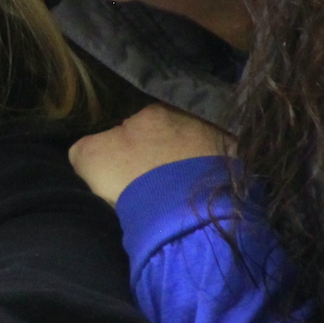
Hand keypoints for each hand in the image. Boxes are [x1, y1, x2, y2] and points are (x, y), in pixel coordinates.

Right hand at [70, 104, 232, 204]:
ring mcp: (217, 139)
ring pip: (195, 150)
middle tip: (156, 182)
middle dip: (162, 153)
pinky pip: (222, 167)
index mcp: (151, 113)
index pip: (135, 126)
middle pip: (169, 135)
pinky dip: (212, 178)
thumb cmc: (132, 179)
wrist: (182, 209)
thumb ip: (84, 147)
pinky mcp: (239, 163)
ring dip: (187, 165)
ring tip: (180, 193)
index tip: (129, 172)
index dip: (129, 149)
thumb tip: (90, 148)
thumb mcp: (90, 158)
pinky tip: (202, 197)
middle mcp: (187, 117)